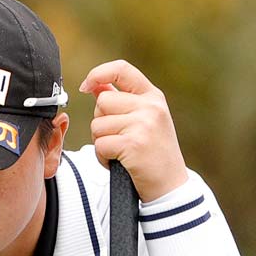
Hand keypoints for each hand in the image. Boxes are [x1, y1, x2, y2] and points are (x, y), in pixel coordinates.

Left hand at [78, 60, 189, 202]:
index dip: (98, 73)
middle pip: (102, 102)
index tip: (85, 86)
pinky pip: (100, 145)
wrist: (170, 185)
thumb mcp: (145, 120)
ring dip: (101, 142)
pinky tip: (119, 161)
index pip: (122, 69)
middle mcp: (150, 106)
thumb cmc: (154, 154)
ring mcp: (143, 124)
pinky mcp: (133, 144)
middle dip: (101, 122)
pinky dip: (103, 158)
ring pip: (97, 125)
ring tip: (121, 151)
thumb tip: (94, 86)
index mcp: (153, 96)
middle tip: (118, 138)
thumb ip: (121, 101)